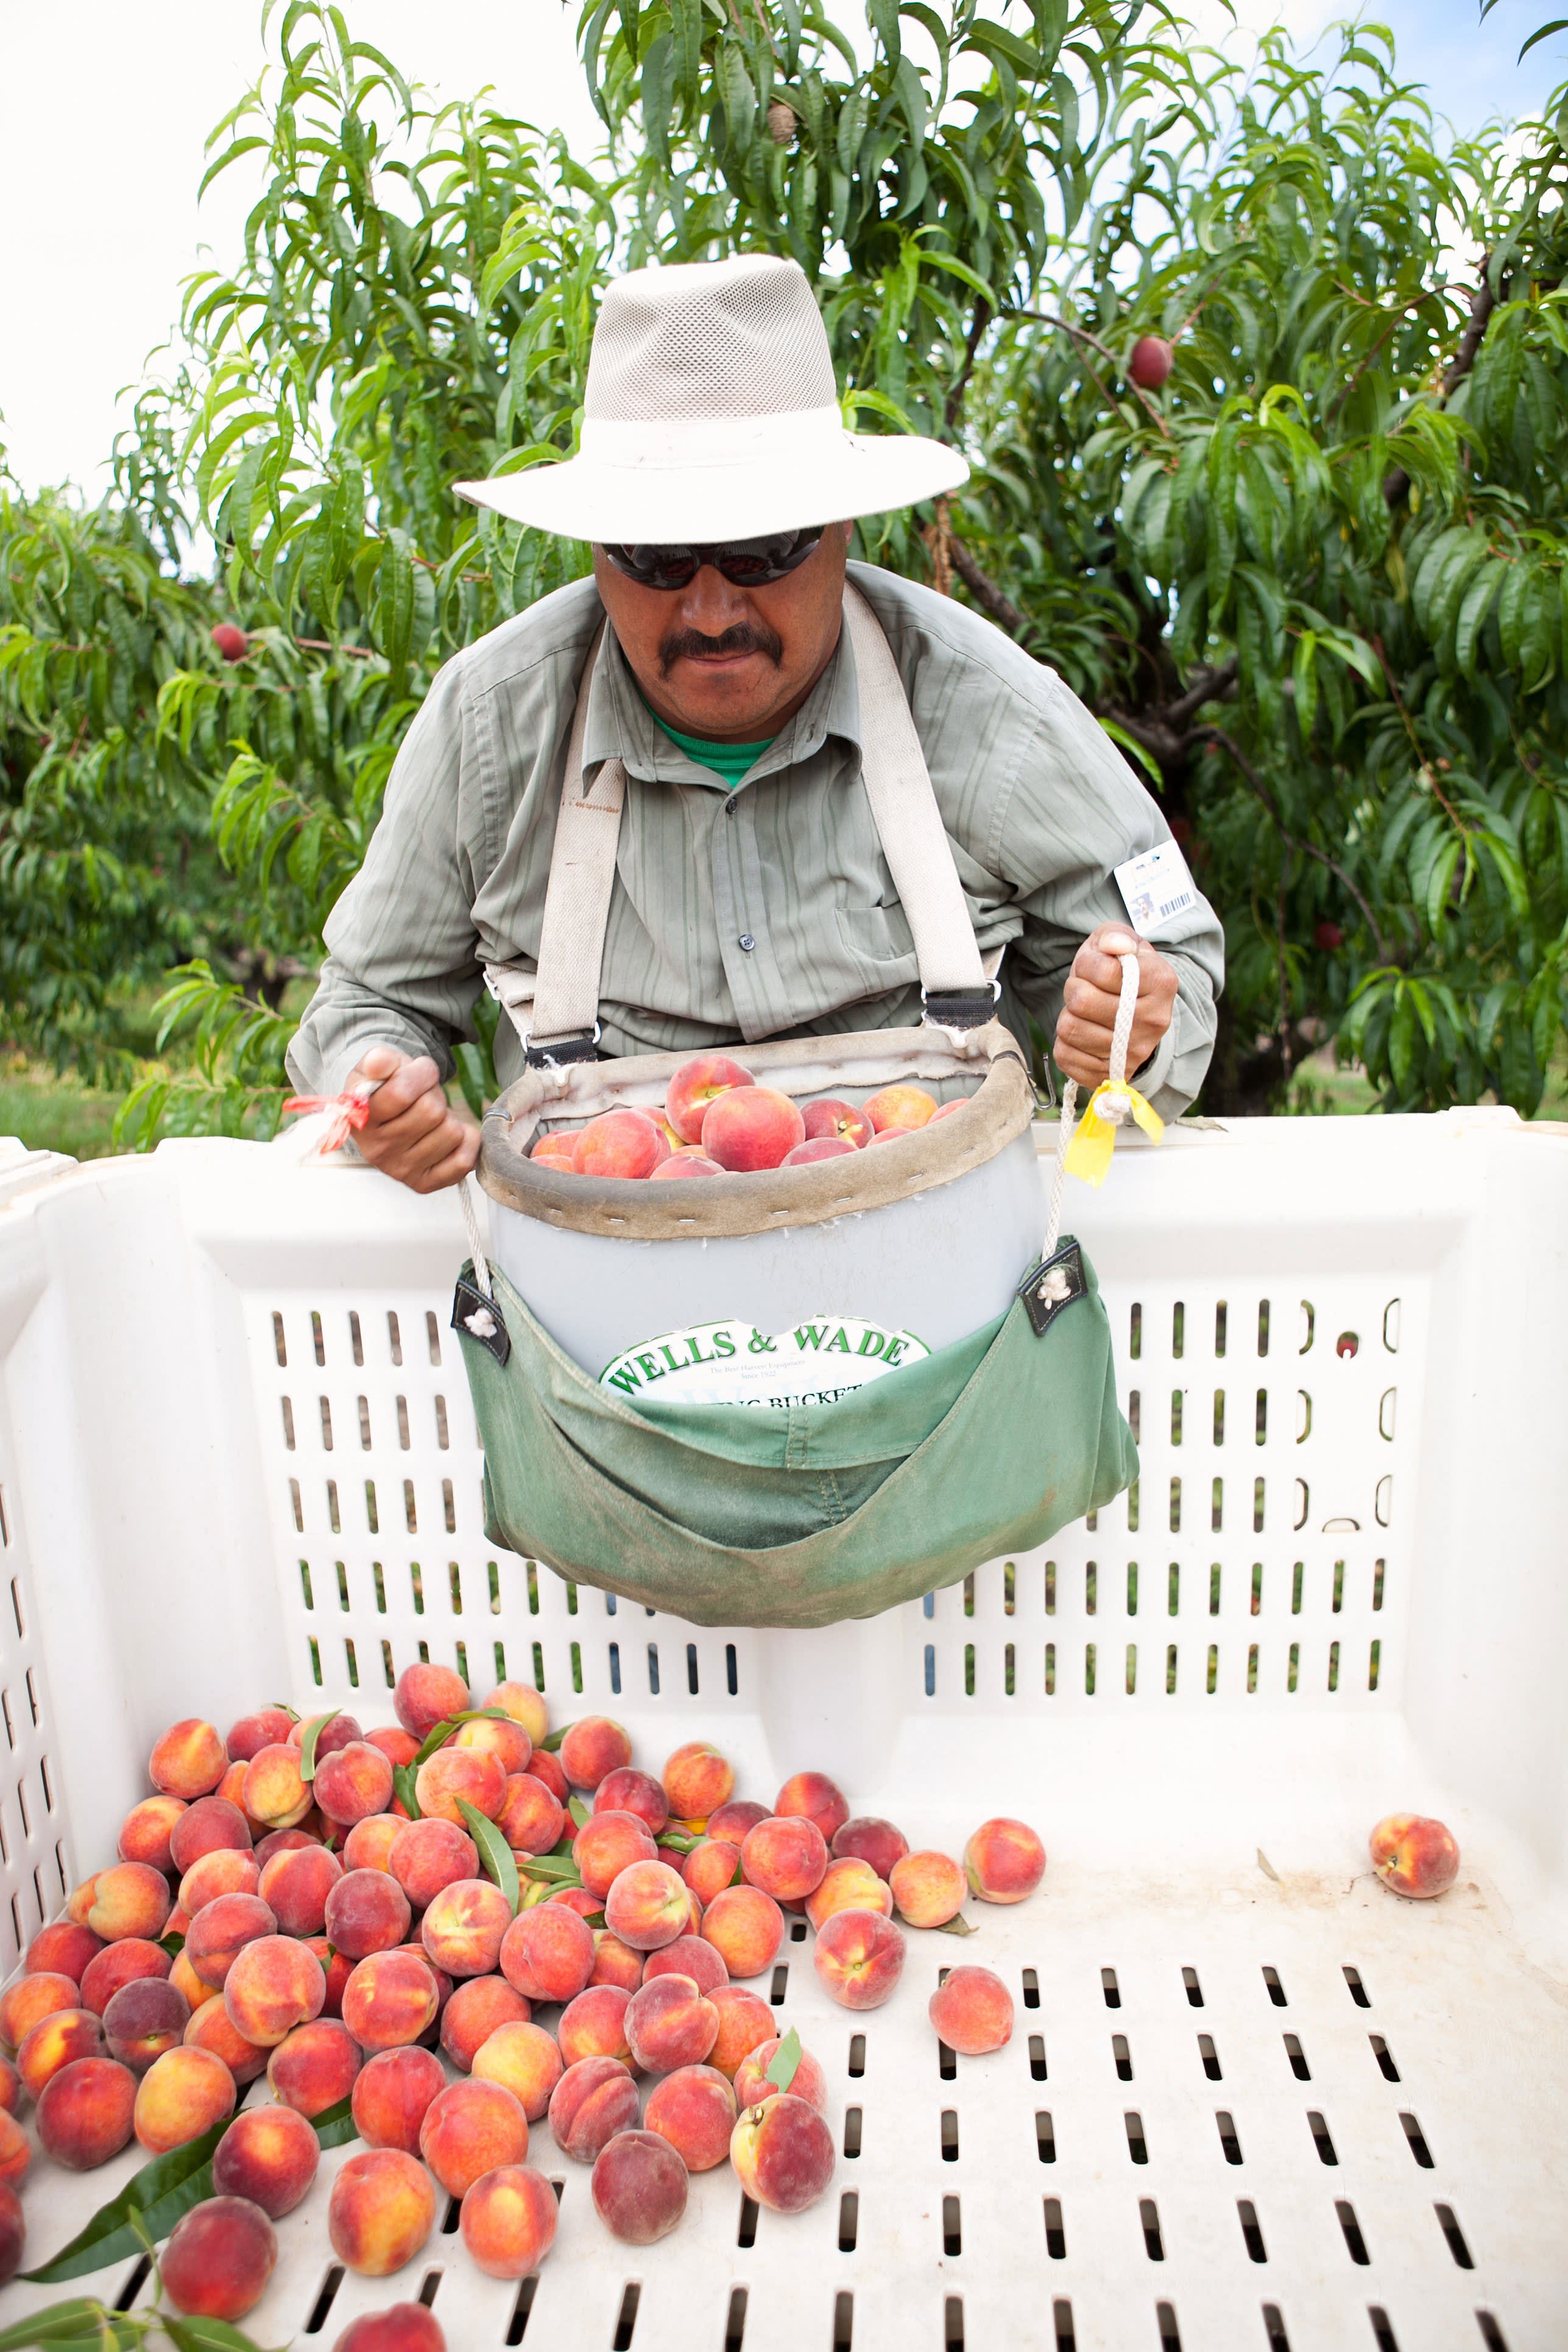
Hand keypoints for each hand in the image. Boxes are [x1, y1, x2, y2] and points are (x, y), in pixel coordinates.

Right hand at [345, 1047, 479, 1193]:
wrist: (389, 1118)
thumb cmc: (386, 1089)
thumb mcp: (378, 1068)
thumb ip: (379, 1060)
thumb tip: (379, 1062)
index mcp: (361, 1119)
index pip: (401, 1092)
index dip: (420, 1073)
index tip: (420, 1070)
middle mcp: (378, 1151)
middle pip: (431, 1112)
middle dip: (434, 1096)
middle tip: (423, 1098)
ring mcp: (401, 1171)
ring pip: (451, 1132)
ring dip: (448, 1117)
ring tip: (430, 1119)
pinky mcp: (424, 1184)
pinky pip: (463, 1161)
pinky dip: (466, 1141)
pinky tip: (448, 1134)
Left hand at [1053, 925, 1177, 1089]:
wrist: (1138, 1012)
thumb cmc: (1124, 972)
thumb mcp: (1123, 943)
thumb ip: (1115, 936)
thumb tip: (1113, 945)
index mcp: (1161, 982)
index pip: (1103, 972)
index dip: (1086, 965)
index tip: (1094, 967)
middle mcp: (1154, 1021)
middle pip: (1082, 1001)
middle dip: (1074, 989)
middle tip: (1085, 989)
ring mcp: (1135, 1052)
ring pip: (1070, 1029)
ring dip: (1068, 1015)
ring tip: (1085, 1012)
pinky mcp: (1113, 1074)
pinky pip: (1065, 1056)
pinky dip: (1065, 1042)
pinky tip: (1083, 1033)